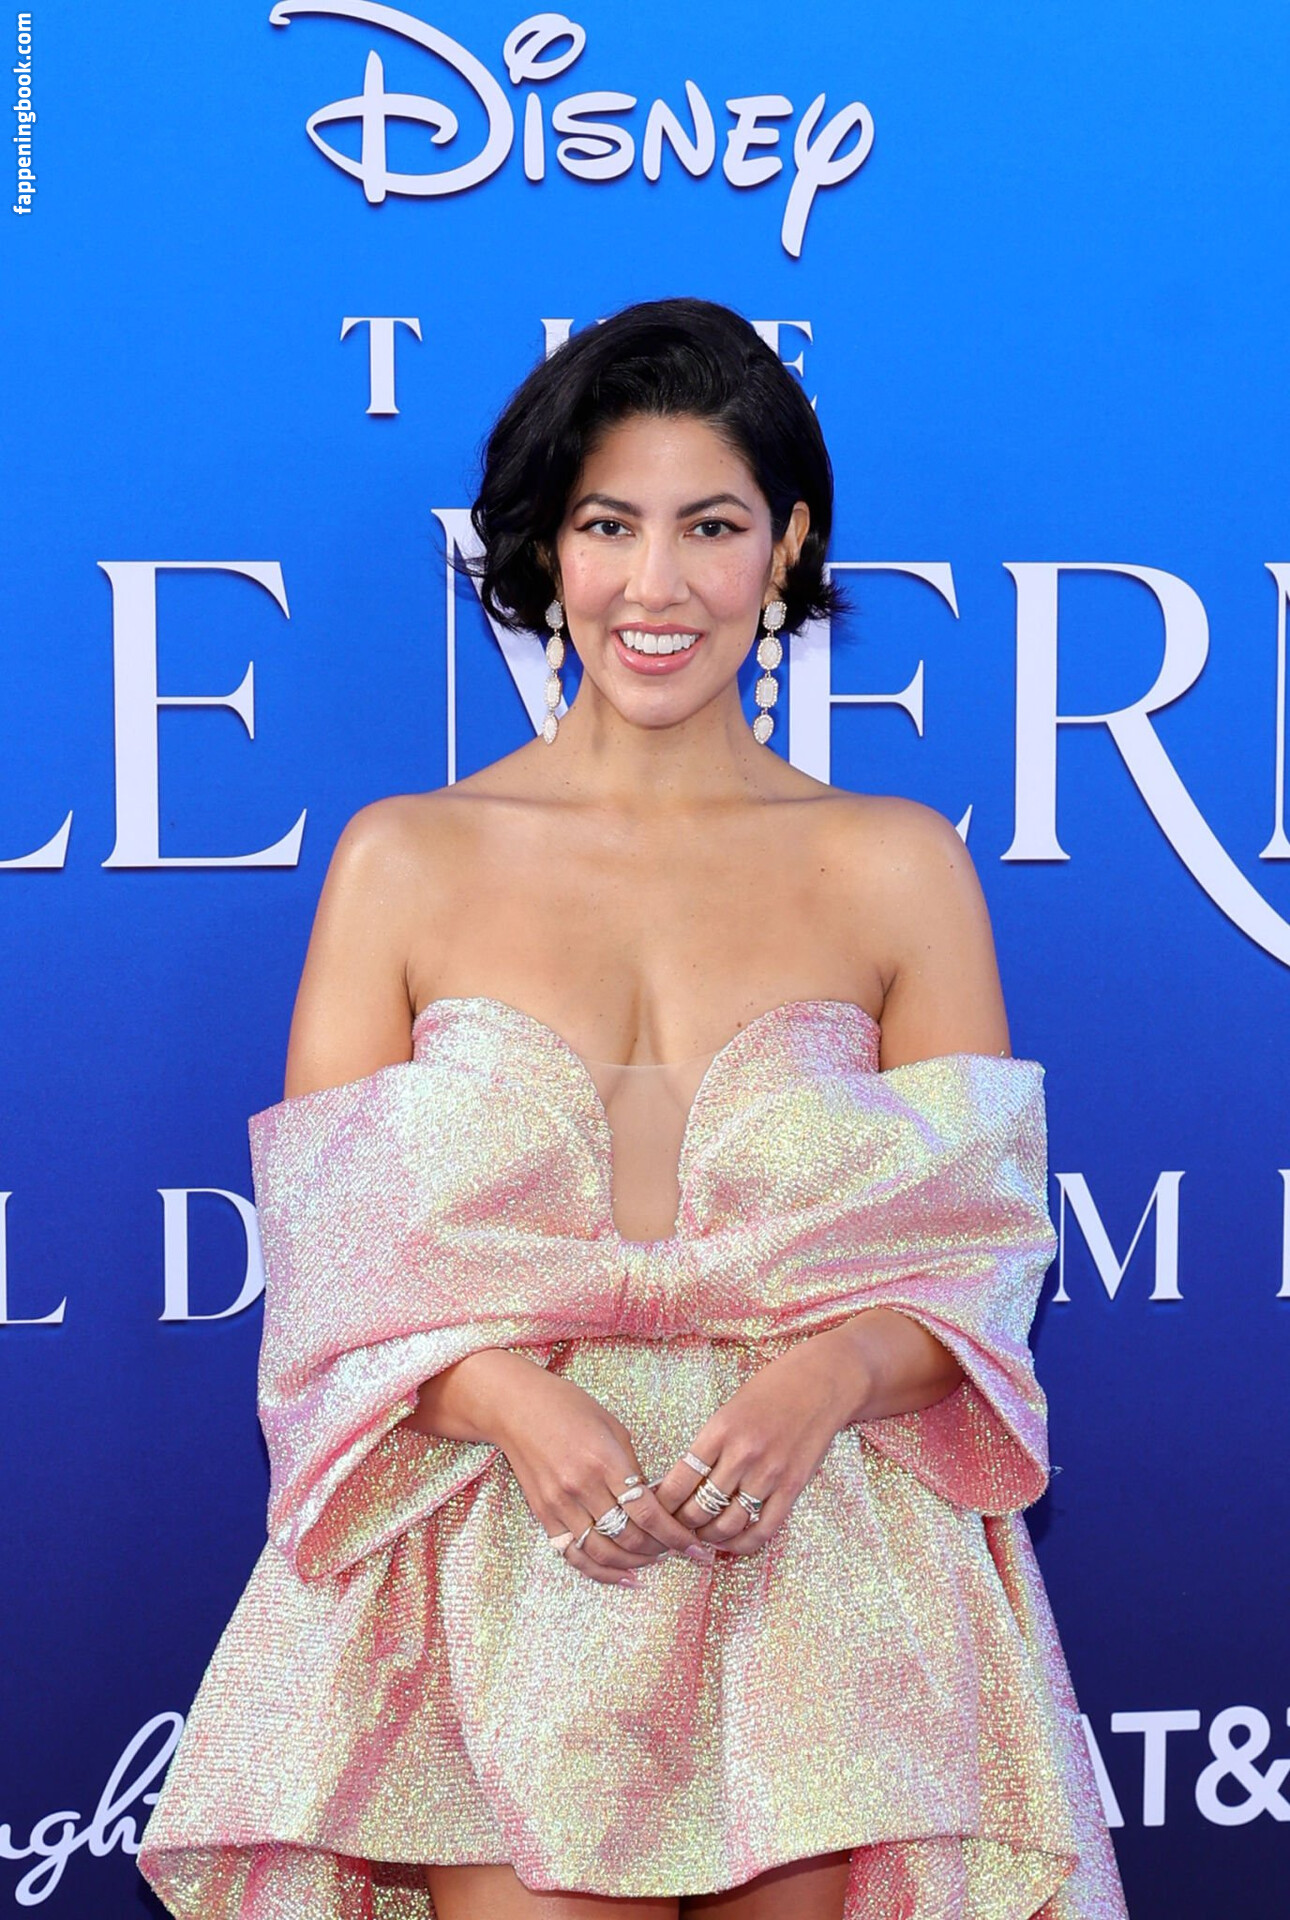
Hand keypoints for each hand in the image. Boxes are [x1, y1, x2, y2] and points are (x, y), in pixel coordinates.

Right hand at [492, 1364, 706, 1587]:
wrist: (516, 1408)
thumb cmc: (568, 1407)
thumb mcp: (612, 1427)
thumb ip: (632, 1467)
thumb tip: (654, 1502)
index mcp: (605, 1461)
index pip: (647, 1512)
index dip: (675, 1534)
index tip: (694, 1545)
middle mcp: (582, 1487)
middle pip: (629, 1537)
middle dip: (660, 1550)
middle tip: (679, 1550)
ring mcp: (560, 1504)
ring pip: (603, 1553)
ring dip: (634, 1563)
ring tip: (653, 1561)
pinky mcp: (544, 1516)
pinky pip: (575, 1554)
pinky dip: (601, 1571)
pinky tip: (623, 1575)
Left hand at [653, 1336, 854, 1556]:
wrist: (821, 1382)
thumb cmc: (771, 1390)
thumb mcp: (729, 1409)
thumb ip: (709, 1445)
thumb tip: (681, 1483)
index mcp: (719, 1430)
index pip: (678, 1481)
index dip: (661, 1505)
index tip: (655, 1510)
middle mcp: (742, 1454)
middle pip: (699, 1509)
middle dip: (681, 1525)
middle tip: (675, 1528)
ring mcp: (769, 1473)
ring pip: (728, 1524)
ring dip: (710, 1537)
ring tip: (702, 1535)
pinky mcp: (793, 1487)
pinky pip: (763, 1530)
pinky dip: (742, 1544)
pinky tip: (731, 1542)